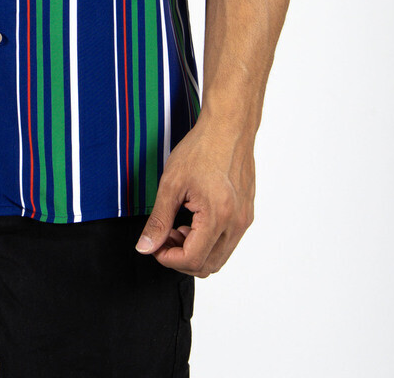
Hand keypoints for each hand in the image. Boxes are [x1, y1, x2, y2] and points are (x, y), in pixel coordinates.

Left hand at [134, 120, 254, 277]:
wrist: (229, 127)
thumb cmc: (202, 148)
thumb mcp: (171, 184)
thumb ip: (158, 220)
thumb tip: (146, 246)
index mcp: (218, 216)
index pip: (193, 260)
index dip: (169, 258)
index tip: (156, 246)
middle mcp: (236, 223)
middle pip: (208, 266)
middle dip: (181, 257)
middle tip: (165, 236)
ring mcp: (244, 219)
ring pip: (219, 257)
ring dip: (196, 250)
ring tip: (179, 225)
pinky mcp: (246, 213)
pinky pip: (228, 242)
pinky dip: (209, 240)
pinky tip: (194, 218)